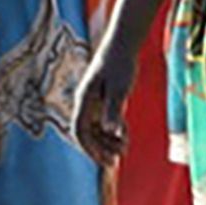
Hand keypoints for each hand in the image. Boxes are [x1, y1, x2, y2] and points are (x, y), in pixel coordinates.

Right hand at [69, 42, 135, 163]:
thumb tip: (110, 132)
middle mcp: (85, 102)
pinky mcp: (104, 97)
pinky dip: (113, 130)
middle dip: (100, 149)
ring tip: (123, 151)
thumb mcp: (119, 89)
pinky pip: (105, 120)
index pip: (80, 132)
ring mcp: (94, 100)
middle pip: (88, 133)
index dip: (90, 149)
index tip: (104, 162)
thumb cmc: (120, 64)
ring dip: (107, 141)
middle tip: (116, 162)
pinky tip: (125, 137)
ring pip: (96, 128)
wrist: (123, 42)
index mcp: (84, 100)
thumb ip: (113, 110)